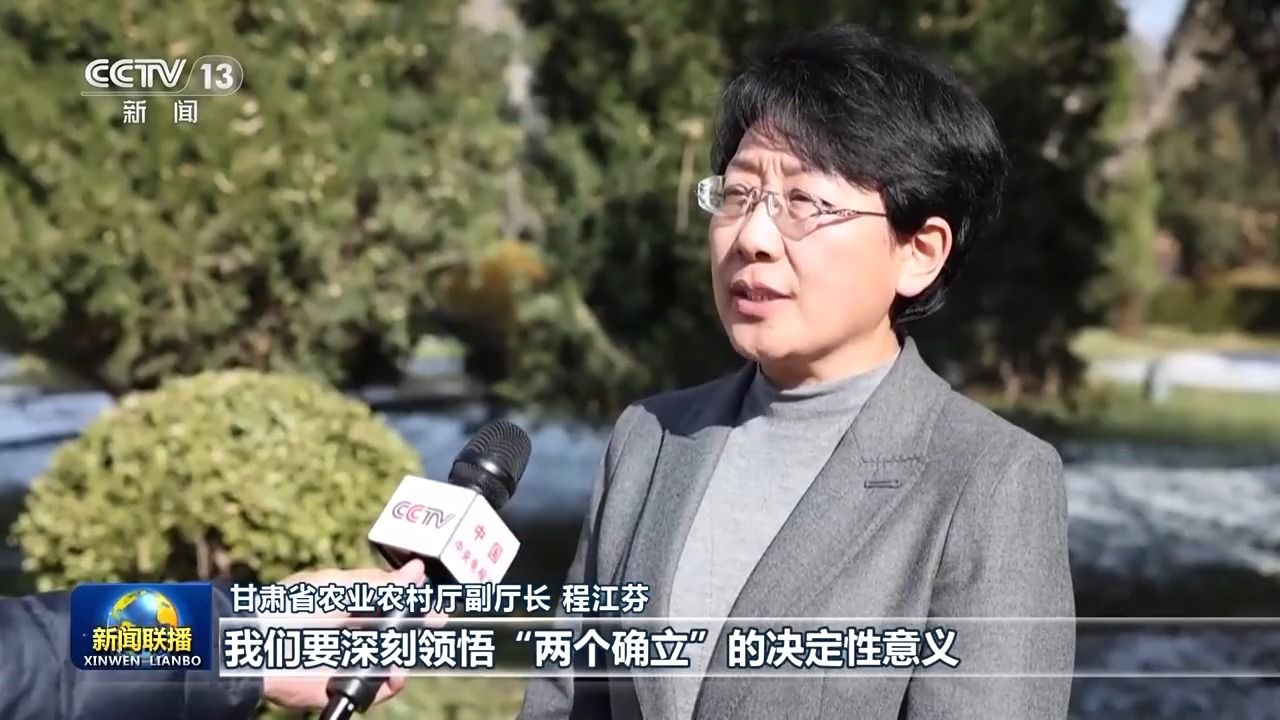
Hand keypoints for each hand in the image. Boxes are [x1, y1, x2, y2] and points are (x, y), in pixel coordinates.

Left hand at [261, 559, 427, 710]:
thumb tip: (417, 570)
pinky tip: (395, 671)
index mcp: (352, 605)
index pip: (393, 604)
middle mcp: (354, 633)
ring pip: (393, 660)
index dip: (415, 604)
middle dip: (419, 628)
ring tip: (410, 647)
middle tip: (435, 623)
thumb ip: (380, 583)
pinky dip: (392, 682)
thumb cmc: (293, 609)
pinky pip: (379, 688)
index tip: (433, 603)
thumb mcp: (340, 586)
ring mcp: (351, 661)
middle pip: (398, 632)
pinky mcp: (345, 686)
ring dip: (407, 653)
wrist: (261, 647)